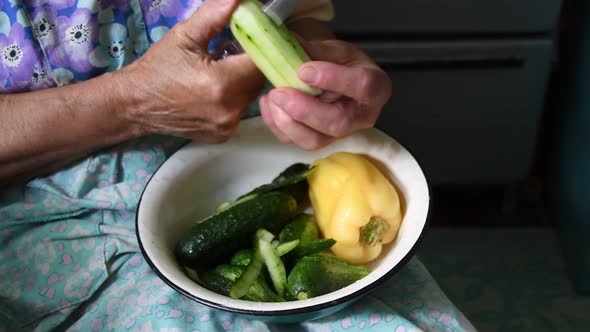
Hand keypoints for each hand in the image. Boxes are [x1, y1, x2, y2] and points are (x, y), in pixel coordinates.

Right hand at [116, 0, 264, 142]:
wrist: (135, 104)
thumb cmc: (158, 69)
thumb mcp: (184, 36)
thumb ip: (214, 15)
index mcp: (221, 83)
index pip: (260, 62)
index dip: (261, 47)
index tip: (256, 37)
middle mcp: (229, 109)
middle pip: (259, 80)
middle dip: (252, 62)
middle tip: (235, 50)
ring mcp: (227, 125)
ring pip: (252, 95)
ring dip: (245, 79)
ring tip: (223, 68)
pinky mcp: (223, 134)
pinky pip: (240, 110)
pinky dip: (235, 97)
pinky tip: (217, 88)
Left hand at [259, 39, 391, 149]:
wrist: (336, 81)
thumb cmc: (342, 65)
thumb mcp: (336, 50)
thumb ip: (317, 50)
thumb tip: (291, 46)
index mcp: (376, 87)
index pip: (362, 86)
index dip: (333, 79)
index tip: (304, 71)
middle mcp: (362, 116)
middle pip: (338, 122)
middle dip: (305, 109)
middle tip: (280, 92)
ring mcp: (341, 134)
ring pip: (316, 140)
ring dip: (288, 122)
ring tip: (272, 98)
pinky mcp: (319, 140)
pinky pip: (296, 141)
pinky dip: (277, 124)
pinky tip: (268, 104)